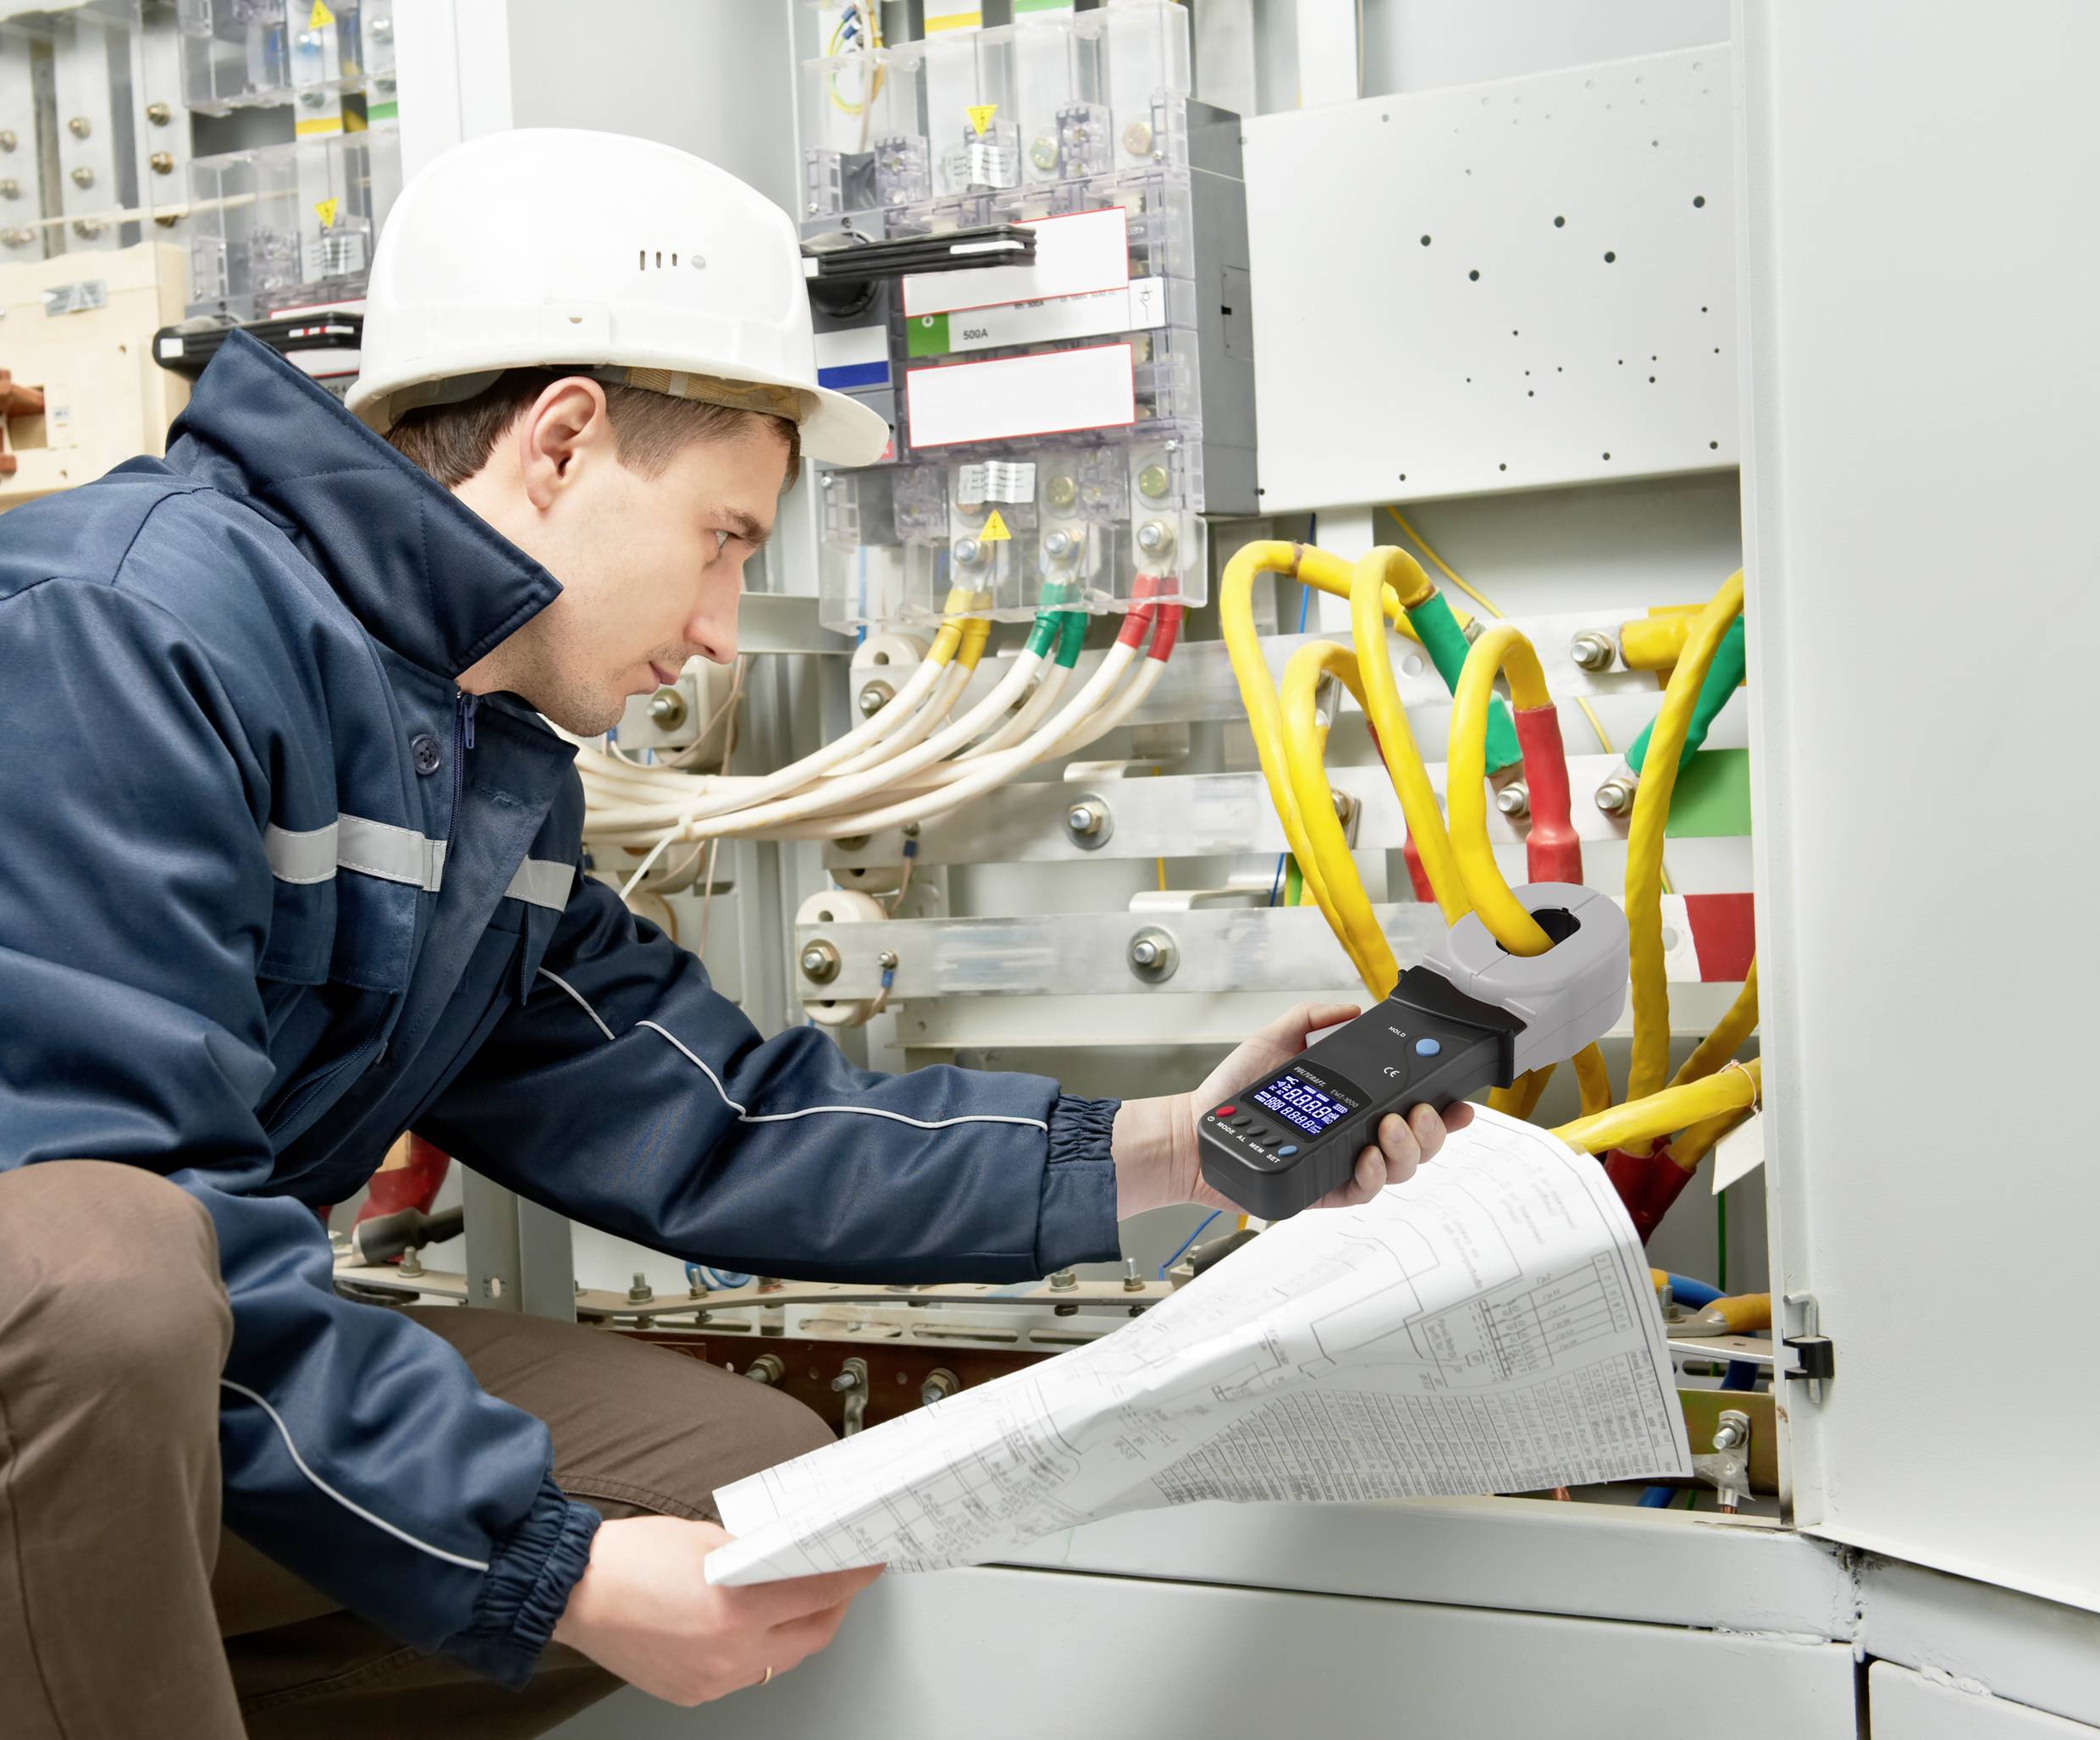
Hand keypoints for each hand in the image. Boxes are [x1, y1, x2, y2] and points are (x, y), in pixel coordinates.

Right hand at [552, 1515, 879, 1705]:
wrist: (574, 1592)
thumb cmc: (630, 1559)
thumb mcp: (708, 1539)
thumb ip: (757, 1554)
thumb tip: (791, 1557)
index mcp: (736, 1611)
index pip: (818, 1595)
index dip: (850, 1578)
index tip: (866, 1565)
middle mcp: (728, 1656)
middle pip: (809, 1638)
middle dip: (834, 1609)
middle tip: (841, 1582)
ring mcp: (710, 1681)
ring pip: (778, 1661)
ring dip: (797, 1632)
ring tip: (801, 1601)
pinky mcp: (691, 1693)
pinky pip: (743, 1674)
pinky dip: (758, 1650)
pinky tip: (755, 1627)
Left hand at [1112, 1002, 1473, 1218]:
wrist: (1194, 1130)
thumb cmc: (1229, 1091)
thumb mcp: (1275, 1040)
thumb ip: (1313, 1018)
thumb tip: (1351, 1007)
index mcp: (1354, 1105)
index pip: (1412, 1110)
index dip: (1444, 1111)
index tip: (1460, 1102)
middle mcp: (1356, 1138)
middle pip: (1419, 1145)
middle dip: (1432, 1131)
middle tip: (1416, 1113)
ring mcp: (1343, 1166)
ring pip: (1400, 1171)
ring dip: (1406, 1150)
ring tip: (1389, 1128)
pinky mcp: (1324, 1191)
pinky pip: (1363, 1192)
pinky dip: (1372, 1176)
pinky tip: (1364, 1156)